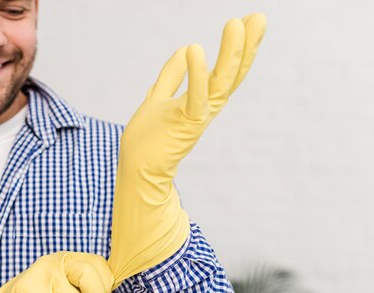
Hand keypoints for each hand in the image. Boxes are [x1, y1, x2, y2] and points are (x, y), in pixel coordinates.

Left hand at [109, 14, 266, 285]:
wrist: (135, 172)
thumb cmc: (147, 140)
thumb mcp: (158, 99)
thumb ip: (170, 76)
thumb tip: (184, 49)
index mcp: (200, 102)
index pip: (225, 71)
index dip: (239, 48)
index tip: (251, 22)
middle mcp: (205, 109)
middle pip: (232, 75)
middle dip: (246, 46)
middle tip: (259, 18)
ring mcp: (196, 118)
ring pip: (221, 84)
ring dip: (231, 54)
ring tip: (237, 24)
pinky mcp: (183, 127)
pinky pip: (194, 99)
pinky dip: (196, 75)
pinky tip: (194, 49)